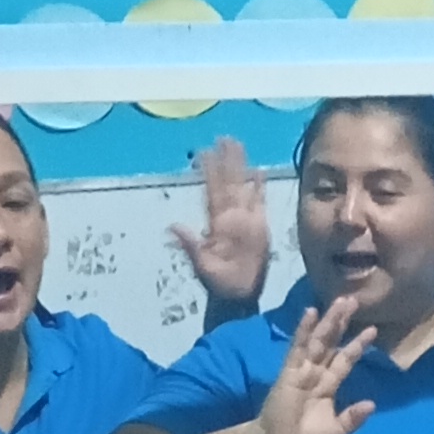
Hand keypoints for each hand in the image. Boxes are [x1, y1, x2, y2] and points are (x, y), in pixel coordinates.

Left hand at [169, 134, 273, 307]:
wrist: (238, 296)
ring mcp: (245, 220)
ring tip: (240, 146)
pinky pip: (260, 203)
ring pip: (243, 187)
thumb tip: (173, 226)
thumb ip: (190, 245)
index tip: (204, 152)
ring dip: (242, 167)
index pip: (212, 191)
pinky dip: (259, 188)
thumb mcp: (201, 266)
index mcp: (215, 224)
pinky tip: (259, 173)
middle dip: (227, 160)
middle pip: (228, 182)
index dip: (209, 172)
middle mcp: (229, 216)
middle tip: (225, 138)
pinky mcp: (260, 228)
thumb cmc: (218, 283)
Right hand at [251, 297, 377, 433]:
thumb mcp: (335, 431)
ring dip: (329, 321)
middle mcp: (316, 373)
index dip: (357, 345)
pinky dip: (304, 331)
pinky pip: (298, 349)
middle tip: (354, 299)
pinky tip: (311, 313)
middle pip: (331, 343)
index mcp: (328, 385)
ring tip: (341, 301)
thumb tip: (372, 403)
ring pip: (318, 341)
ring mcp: (301, 370)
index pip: (344, 360)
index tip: (372, 329)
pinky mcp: (289, 372)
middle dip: (342, 322)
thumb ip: (352, 418)